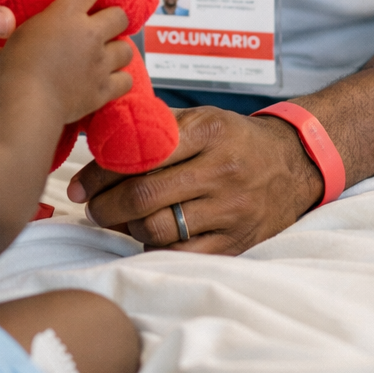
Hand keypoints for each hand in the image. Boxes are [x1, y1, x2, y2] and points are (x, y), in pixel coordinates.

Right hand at [0, 0, 133, 125]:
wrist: (27, 101)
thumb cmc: (17, 65)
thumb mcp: (25, 30)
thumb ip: (47, 22)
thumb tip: (54, 22)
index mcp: (67, 13)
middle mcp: (90, 34)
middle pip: (120, 16)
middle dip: (112, 21)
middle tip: (100, 30)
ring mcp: (100, 62)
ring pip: (127, 49)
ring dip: (117, 51)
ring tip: (104, 57)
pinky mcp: (103, 89)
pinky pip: (126, 81)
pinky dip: (119, 81)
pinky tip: (107, 81)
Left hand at [67, 105, 323, 253]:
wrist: (294, 163)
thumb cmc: (234, 138)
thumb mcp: (202, 118)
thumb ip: (157, 129)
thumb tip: (100, 144)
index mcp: (207, 131)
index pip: (138, 155)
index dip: (99, 173)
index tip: (79, 184)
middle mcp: (221, 170)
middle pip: (142, 196)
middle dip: (104, 205)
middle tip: (90, 207)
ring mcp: (231, 210)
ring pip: (157, 229)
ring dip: (125, 228)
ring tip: (117, 221)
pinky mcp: (236, 242)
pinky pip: (181, 254)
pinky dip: (154, 249)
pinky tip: (145, 237)